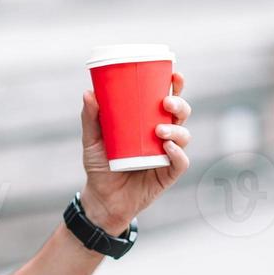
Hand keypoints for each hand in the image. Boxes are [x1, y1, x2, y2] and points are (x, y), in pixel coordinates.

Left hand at [78, 71, 191, 232]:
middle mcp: (162, 136)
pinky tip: (168, 147)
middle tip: (165, 103)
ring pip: (184, 136)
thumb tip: (89, 92)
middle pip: (180, 115)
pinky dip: (177, 153)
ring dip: (176, 130)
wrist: (102, 200)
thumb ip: (91, 118)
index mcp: (148, 123)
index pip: (166, 101)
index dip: (175, 87)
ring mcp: (166, 155)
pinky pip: (180, 162)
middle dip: (179, 105)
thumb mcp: (92, 141)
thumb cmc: (100, 167)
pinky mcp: (167, 174)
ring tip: (159, 131)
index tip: (174, 75)